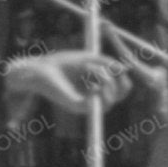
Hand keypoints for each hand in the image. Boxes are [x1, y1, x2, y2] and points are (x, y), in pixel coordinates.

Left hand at [1, 52, 121, 117]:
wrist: (42, 69)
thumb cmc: (63, 63)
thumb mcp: (90, 59)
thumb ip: (107, 63)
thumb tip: (124, 69)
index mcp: (97, 88)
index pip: (120, 91)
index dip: (125, 82)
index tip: (122, 69)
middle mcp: (94, 99)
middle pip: (119, 96)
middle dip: (118, 82)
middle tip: (109, 70)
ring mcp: (86, 104)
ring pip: (110, 98)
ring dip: (103, 77)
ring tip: (87, 68)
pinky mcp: (78, 107)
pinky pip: (97, 103)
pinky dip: (97, 89)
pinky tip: (89, 83)